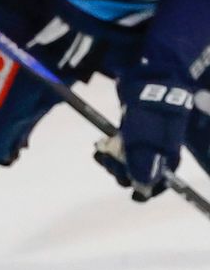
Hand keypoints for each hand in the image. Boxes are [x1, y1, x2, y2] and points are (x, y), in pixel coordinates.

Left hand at [96, 74, 194, 199]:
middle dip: (124, 174)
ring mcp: (145, 140)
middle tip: (109, 163)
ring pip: (127, 163)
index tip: (135, 194)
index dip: (149, 189)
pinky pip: (119, 150)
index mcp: (169, 151)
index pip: (163, 180)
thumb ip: (143, 159)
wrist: (148, 75)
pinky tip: (99, 148)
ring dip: (113, 163)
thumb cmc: (151, 104)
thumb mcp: (145, 133)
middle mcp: (159, 148)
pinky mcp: (132, 133)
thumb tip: (143, 185)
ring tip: (101, 153)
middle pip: (141, 174)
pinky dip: (109, 152)